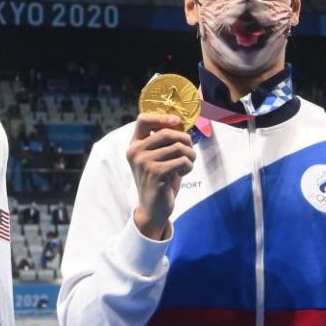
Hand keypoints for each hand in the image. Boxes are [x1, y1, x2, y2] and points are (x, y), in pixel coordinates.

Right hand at [126, 113, 195, 240]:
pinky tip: (183, 173)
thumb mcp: (158, 157)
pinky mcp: (156, 172)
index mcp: (134, 145)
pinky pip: (183, 160)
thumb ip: (164, 141)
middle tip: (190, 151)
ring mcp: (144, 162)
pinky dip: (189, 166)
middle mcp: (136, 151)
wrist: (153, 208)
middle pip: (167, 132)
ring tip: (187, 164)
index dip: (163, 117)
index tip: (178, 122)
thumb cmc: (159, 180)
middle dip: (186, 140)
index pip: (143, 120)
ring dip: (190, 155)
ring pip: (179, 147)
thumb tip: (182, 122)